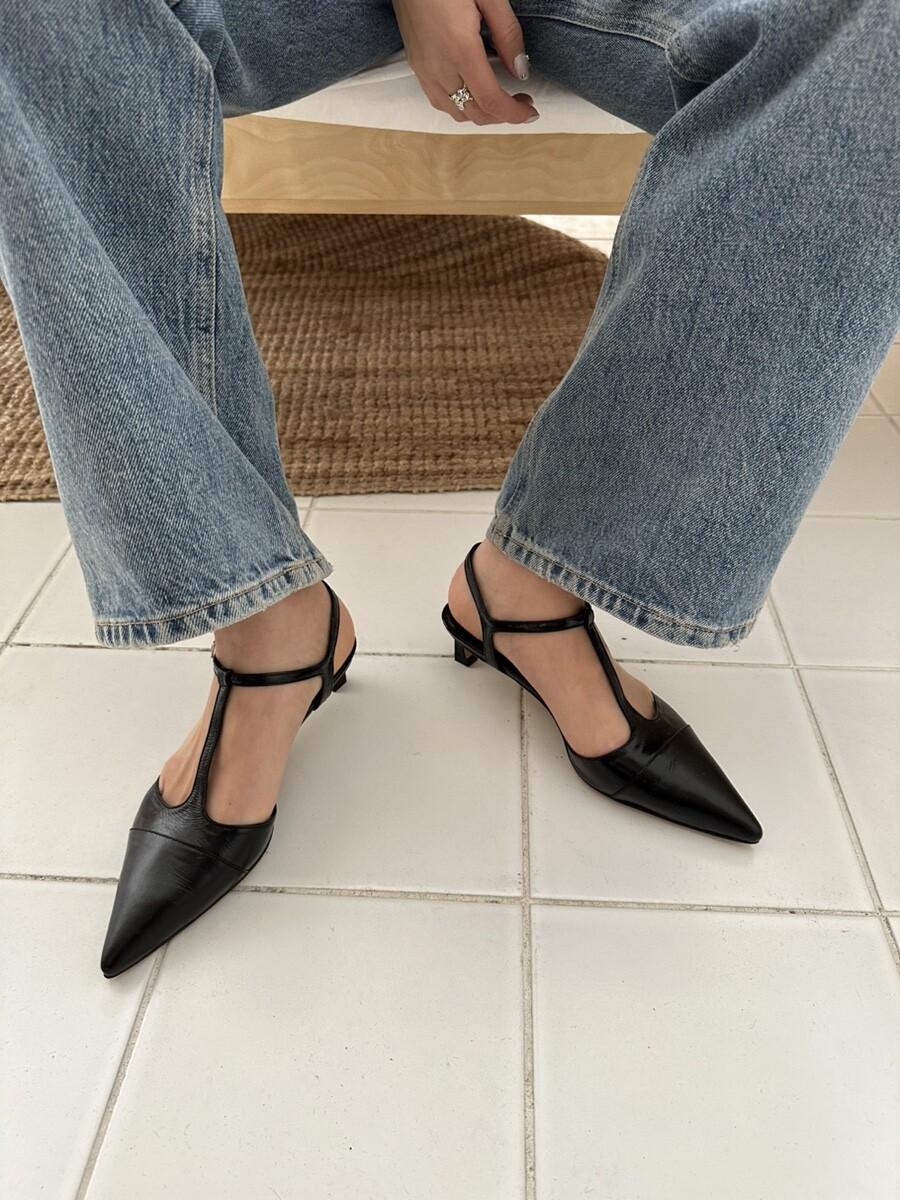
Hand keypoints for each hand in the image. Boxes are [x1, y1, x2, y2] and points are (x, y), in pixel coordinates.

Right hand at [390, 0, 539, 125]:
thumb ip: (507, 33)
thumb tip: (520, 69)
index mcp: (459, 48)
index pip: (490, 100)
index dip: (513, 114)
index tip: (530, 112)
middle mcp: (438, 65)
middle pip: (473, 112)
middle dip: (501, 115)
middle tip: (520, 102)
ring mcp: (423, 66)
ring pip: (455, 111)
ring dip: (480, 112)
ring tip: (499, 98)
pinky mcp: (415, 62)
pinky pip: (438, 99)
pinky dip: (460, 105)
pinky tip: (472, 91)